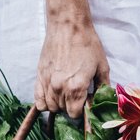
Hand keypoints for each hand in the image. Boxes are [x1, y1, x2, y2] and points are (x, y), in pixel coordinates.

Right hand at [35, 0, 109, 119]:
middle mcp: (60, 87)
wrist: (68, 25)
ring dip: (58, 104)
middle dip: (71, 107)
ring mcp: (47, 82)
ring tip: (65, 94)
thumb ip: (102, 87)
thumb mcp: (102, 66)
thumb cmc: (88, 44)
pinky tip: (50, 97)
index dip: (81, 112)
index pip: (75, 114)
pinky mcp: (39, 75)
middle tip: (77, 96)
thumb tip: (101, 101)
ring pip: (49, 106)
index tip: (85, 104)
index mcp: (77, 87)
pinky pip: (37, 98)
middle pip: (62, 110)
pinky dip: (43, 101)